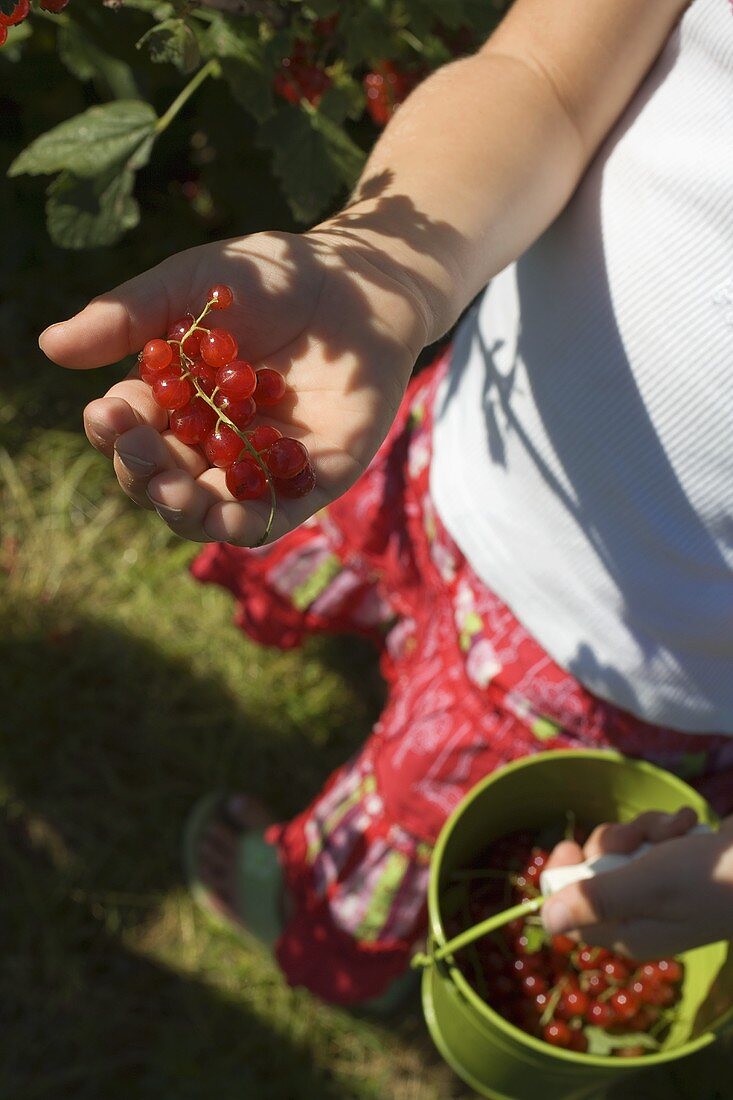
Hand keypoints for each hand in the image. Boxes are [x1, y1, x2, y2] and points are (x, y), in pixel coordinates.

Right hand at [39, 223, 430, 544]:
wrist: (358, 278)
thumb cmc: (271, 275)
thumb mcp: (189, 285)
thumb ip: (128, 315)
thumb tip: (50, 347)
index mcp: (175, 403)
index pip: (131, 433)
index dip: (113, 431)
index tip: (108, 410)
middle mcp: (211, 442)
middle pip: (162, 480)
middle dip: (143, 471)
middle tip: (139, 448)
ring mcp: (261, 465)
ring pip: (210, 511)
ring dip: (184, 509)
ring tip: (172, 490)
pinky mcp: (312, 478)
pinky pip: (274, 514)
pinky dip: (248, 523)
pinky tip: (229, 517)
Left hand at [541, 809, 732, 958]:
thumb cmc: (712, 877)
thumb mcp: (649, 885)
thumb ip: (598, 901)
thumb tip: (546, 922)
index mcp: (628, 935)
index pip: (571, 912)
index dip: (564, 876)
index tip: (571, 846)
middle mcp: (638, 915)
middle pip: (595, 871)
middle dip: (615, 843)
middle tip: (638, 839)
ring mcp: (658, 889)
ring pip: (623, 847)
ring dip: (645, 829)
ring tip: (675, 829)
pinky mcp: (675, 865)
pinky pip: (649, 838)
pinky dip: (666, 826)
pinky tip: (688, 824)